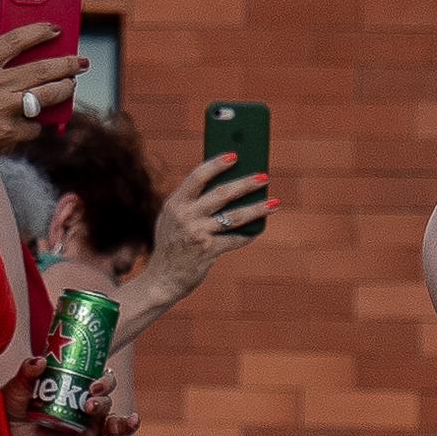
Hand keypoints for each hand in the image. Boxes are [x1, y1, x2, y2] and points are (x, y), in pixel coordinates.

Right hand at [0, 21, 91, 170]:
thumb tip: (31, 57)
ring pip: (49, 94)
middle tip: (79, 62)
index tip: (56, 29)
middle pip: (42, 68)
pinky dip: (33, 125)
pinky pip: (34, 125)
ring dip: (65, 89)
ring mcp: (1, 109)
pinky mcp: (9, 132)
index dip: (39, 31)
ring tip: (69, 86)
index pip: (15, 39)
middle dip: (67, 64)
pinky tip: (22, 125)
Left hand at [1, 359, 130, 435]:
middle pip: (108, 401)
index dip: (105, 381)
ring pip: (115, 424)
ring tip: (129, 424)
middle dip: (104, 402)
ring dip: (124, 423)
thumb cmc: (13, 402)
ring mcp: (87, 426)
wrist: (3, 430)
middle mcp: (87, 405)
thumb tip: (40, 360)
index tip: (92, 386)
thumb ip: (27, 373)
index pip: (102, 379)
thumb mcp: (18, 385)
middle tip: (88, 405)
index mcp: (79, 385)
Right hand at [146, 153, 270, 304]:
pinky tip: (260, 228)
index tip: (234, 155)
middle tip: (263, 176)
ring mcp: (197, 234)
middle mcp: (185, 216)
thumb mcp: (172, 219)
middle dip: (245, 184)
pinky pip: (235, 239)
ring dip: (257, 209)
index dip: (216, 164)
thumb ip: (191, 202)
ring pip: (234, 217)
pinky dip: (249, 234)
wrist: (162, 279)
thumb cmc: (172, 243)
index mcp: (175, 204)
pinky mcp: (208, 251)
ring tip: (274, 203)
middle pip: (221, 194)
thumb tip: (228, 184)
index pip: (197, 177)